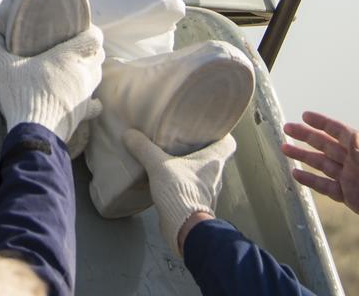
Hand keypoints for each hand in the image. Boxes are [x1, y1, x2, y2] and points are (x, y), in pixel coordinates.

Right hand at [0, 23, 103, 145]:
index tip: (80, 30)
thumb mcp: (5, 68)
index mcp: (69, 57)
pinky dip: (92, 99)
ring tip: (74, 69)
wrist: (35, 132)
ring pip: (97, 76)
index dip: (91, 31)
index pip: (95, 38)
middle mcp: (83, 73)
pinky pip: (94, 103)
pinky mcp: (84, 113)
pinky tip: (82, 97)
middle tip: (73, 48)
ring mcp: (86, 94)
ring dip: (89, 70)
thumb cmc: (24, 94)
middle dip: (90, 50)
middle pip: (98, 55)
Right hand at [123, 129, 235, 255]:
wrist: (185, 229)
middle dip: (201, 151)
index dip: (222, 134)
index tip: (211, 129)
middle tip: (185, 141)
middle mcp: (216, 177)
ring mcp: (209, 194)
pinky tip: (170, 184)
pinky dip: (185, 186)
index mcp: (214, 161)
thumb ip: (144, 148)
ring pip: (203, 176)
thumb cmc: (181, 190)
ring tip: (174, 161)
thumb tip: (129, 134)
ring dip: (192, 171)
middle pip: (214, 159)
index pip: (228, 144)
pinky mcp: (199, 208)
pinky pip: (194, 191)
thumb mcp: (159, 165)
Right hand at [282, 111, 358, 263]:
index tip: (305, 115)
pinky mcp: (350, 197)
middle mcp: (357, 163)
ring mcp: (352, 180)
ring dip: (304, 157)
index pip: (341, 133)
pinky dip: (311, 181)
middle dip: (306, 136)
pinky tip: (297, 175)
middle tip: (287, 128)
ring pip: (322, 164)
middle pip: (327, 146)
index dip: (323, 123)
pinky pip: (326, 187)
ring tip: (284, 149)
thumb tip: (352, 135)